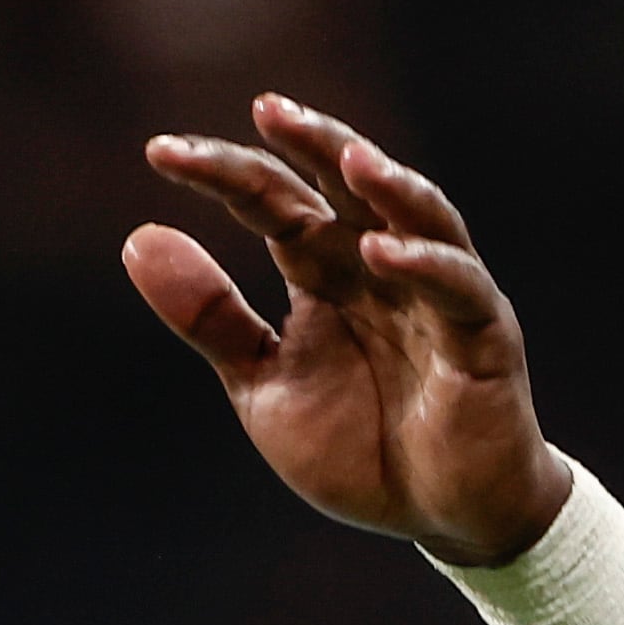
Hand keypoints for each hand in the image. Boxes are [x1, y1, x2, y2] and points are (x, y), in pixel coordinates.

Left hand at [125, 95, 568, 566]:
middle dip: (312, 143)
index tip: (160, 152)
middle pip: (348, 186)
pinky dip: (423, 265)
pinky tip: (381, 249)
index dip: (223, 176)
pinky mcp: (483, 336)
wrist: (439, 516)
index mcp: (325, 273)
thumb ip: (209, 318)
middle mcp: (380, 268)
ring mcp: (437, 296)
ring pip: (419, 217)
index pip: (274, 203)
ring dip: (385, 184)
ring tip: (346, 154)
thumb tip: (139, 238)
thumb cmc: (359, 445)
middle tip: (266, 108)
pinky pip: (457, 288)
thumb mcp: (263, 384)